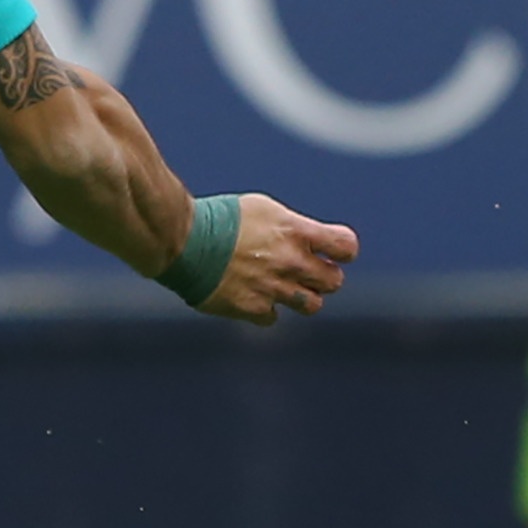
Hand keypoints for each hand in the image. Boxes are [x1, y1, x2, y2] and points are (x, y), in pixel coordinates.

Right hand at [200, 193, 355, 323]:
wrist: (181, 242)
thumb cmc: (218, 219)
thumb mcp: (262, 210)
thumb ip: (291, 228)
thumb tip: (307, 240)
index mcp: (296, 232)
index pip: (346, 247)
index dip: (342, 251)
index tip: (330, 251)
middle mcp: (290, 262)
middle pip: (334, 281)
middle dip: (322, 276)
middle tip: (302, 271)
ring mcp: (272, 288)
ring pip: (311, 306)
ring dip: (301, 297)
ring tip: (281, 287)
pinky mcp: (251, 308)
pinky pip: (272, 318)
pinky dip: (265, 310)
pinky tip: (250, 296)